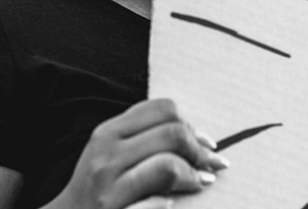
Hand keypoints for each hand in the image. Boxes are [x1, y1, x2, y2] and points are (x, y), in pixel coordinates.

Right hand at [45, 99, 229, 208]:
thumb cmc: (98, 186)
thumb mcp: (111, 151)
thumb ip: (145, 136)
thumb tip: (201, 139)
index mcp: (108, 132)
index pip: (164, 109)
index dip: (192, 125)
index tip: (206, 144)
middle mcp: (106, 154)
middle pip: (173, 134)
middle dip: (200, 152)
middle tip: (209, 167)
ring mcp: (108, 186)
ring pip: (168, 166)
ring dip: (193, 177)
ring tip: (200, 184)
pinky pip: (157, 202)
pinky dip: (168, 203)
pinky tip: (172, 204)